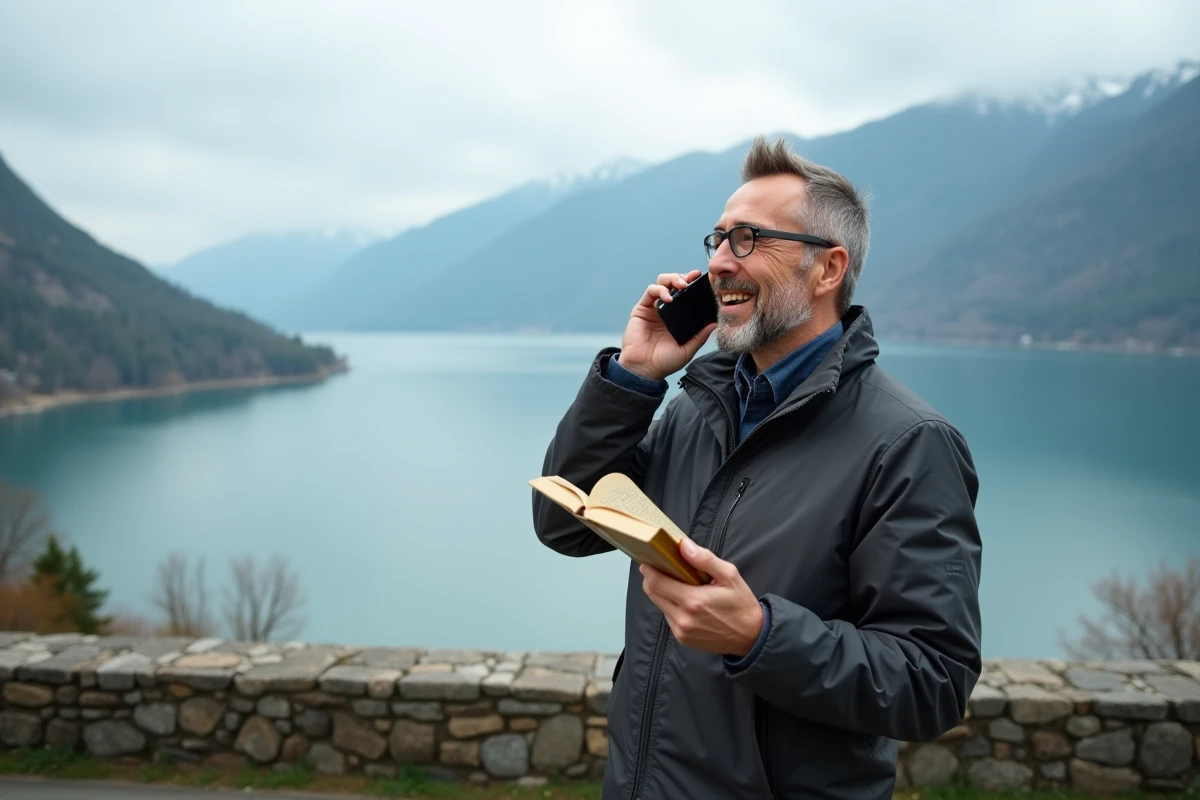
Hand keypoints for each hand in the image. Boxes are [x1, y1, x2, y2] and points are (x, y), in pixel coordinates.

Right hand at [617, 270, 716, 381]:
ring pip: (662, 282)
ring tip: (681, 285)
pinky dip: (659, 290)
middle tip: (691, 279)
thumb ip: (700, 336)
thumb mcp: (688, 349)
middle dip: (683, 277)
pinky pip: (650, 292)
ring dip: (672, 279)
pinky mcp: (641, 309)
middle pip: (674, 284)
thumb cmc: (664, 362)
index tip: (703, 280)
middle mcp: (666, 310)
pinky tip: (668, 298)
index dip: (693, 285)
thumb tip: (715, 323)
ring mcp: (653, 308)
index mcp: (678, 317)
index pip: (687, 295)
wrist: (644, 369)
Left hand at [639, 538, 763, 656]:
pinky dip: (671, 605)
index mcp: (694, 601)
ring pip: (659, 605)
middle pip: (652, 594)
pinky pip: (668, 617)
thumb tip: (684, 546)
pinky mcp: (682, 638)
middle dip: (651, 578)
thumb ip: (705, 559)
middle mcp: (684, 618)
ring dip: (662, 592)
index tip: (648, 560)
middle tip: (659, 567)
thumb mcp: (729, 576)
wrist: (751, 636)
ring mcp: (681, 631)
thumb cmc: (741, 604)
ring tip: (676, 583)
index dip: (649, 570)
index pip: (657, 583)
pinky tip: (684, 600)